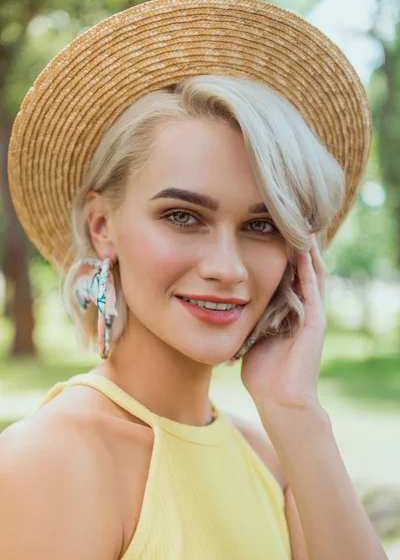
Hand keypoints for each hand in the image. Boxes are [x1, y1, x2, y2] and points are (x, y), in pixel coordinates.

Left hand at [240, 233, 327, 416]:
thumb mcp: (250, 335)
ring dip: (305, 246)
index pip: (285, 273)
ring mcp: (312, 311)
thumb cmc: (262, 373)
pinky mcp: (316, 318)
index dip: (278, 251)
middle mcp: (303, 307)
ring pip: (312, 270)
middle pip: (301, 266)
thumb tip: (221, 305)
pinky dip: (309, 264)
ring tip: (299, 220)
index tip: (267, 228)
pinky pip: (313, 284)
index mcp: (287, 310)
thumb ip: (245, 318)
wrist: (280, 400)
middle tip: (288, 215)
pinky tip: (303, 244)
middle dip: (294, 242)